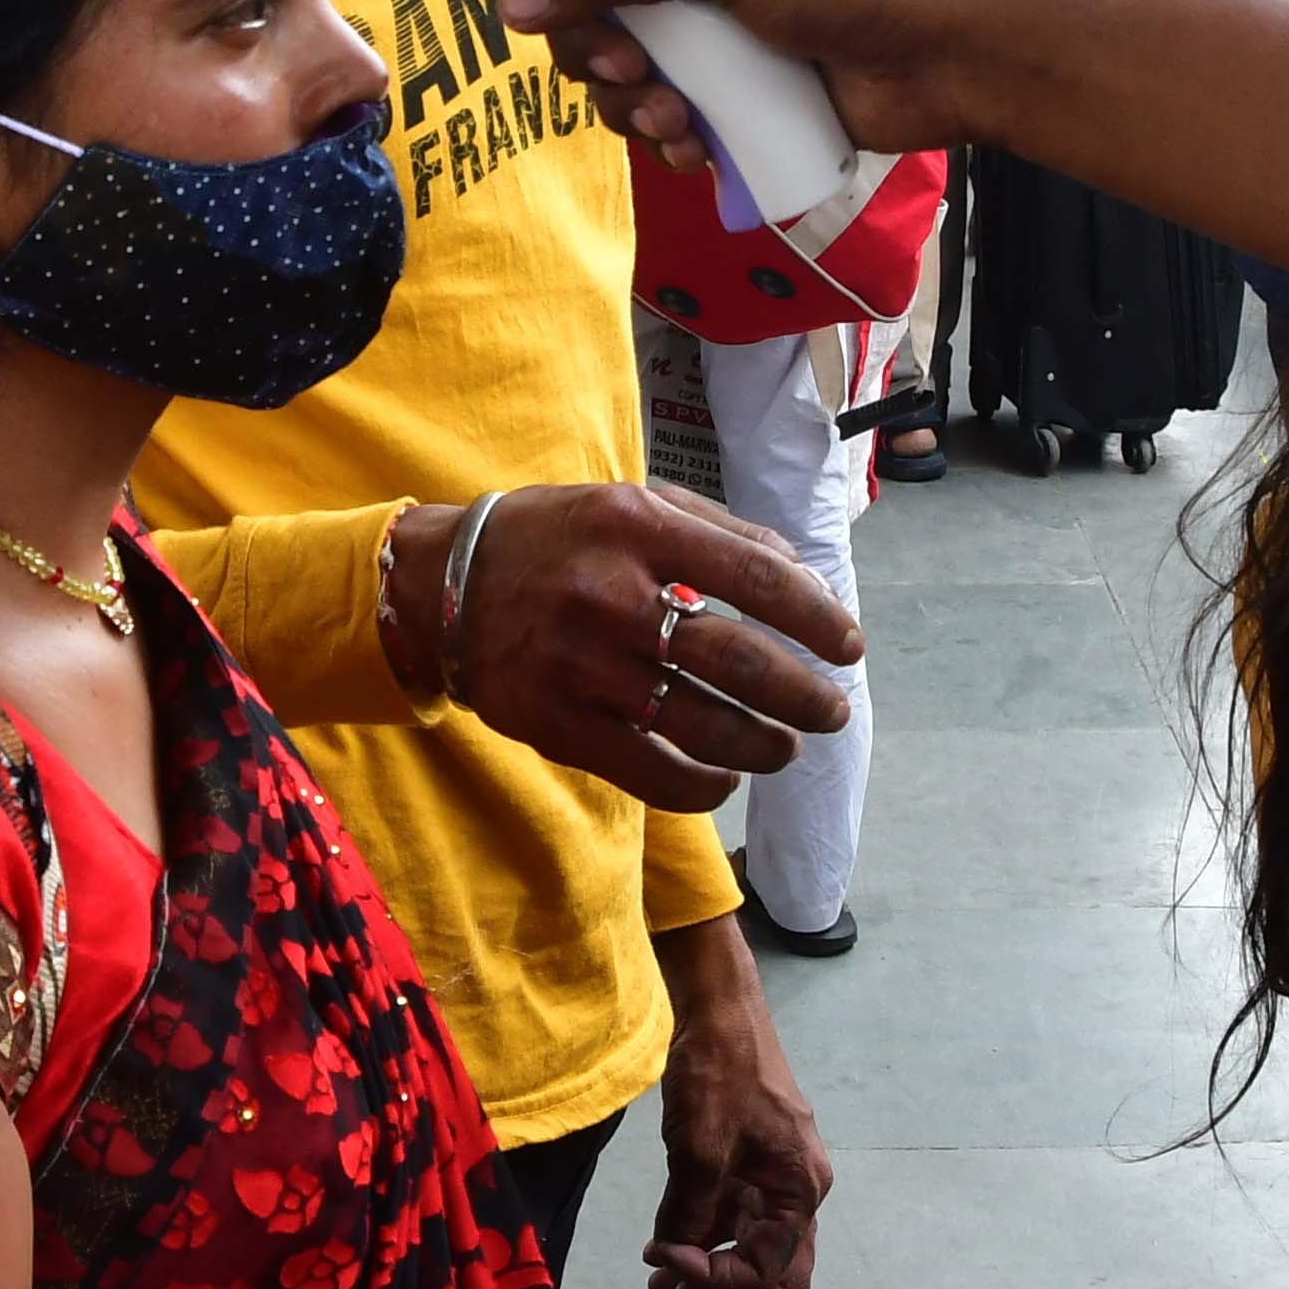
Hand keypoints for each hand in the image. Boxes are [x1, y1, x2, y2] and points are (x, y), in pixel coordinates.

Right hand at [395, 480, 859, 812]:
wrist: (441, 586)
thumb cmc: (556, 540)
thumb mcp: (632, 505)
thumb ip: (720, 533)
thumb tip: (804, 580)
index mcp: (636, 526)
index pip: (755, 576)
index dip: (815, 617)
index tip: (848, 646)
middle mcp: (610, 595)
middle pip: (738, 660)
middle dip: (803, 694)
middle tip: (832, 710)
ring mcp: (582, 666)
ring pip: (703, 725)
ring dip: (763, 745)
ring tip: (785, 747)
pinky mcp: (558, 725)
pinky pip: (654, 773)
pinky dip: (705, 783)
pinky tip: (726, 776)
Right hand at [498, 0, 1005, 164]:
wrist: (954, 42)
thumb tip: (514, 6)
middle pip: (583, 3)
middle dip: (591, 49)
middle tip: (625, 67)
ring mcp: (711, 23)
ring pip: (617, 71)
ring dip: (627, 103)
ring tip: (672, 116)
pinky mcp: (735, 89)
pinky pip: (663, 117)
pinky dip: (665, 136)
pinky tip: (694, 145)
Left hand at [644, 916, 828, 1288]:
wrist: (719, 1011)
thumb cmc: (719, 1074)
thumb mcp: (699, 1151)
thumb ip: (689, 1215)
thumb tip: (672, 1261)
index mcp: (800, 1190)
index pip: (769, 1272)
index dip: (716, 1282)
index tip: (667, 1262)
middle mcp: (797, 1191)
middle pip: (777, 1275)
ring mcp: (775, 1178)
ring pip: (752, 1250)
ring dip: (709, 1269)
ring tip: (658, 1273)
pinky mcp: (751, 1165)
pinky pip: (734, 1219)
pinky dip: (704, 1238)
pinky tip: (666, 1240)